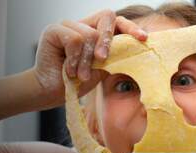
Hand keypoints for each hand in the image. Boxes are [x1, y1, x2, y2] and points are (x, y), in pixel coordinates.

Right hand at [33, 10, 147, 109]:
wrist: (52, 92)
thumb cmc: (78, 82)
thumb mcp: (102, 69)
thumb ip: (115, 57)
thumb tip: (136, 52)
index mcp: (97, 33)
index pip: (117, 22)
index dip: (131, 28)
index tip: (144, 38)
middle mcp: (83, 25)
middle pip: (107, 17)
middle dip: (107, 40)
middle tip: (102, 60)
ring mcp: (68, 25)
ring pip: (89, 34)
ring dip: (86, 61)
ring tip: (80, 75)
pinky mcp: (53, 30)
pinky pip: (75, 39)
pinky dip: (74, 59)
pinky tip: (69, 70)